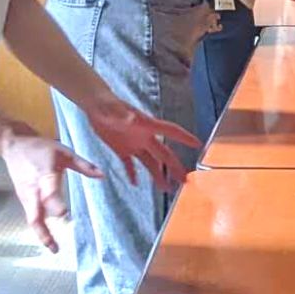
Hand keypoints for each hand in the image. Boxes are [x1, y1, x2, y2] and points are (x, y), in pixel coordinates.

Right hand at [0, 127, 102, 252]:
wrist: (14, 145)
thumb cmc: (40, 148)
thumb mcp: (64, 152)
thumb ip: (83, 165)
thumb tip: (102, 175)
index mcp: (44, 175)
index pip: (48, 192)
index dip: (55, 203)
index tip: (64, 214)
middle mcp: (32, 189)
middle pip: (34, 215)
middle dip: (43, 232)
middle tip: (54, 247)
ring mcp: (25, 196)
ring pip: (31, 219)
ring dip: (41, 234)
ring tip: (54, 247)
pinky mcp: (23, 199)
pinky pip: (31, 216)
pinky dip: (38, 227)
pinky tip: (47, 237)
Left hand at [81, 97, 199, 186]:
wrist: (96, 105)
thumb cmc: (107, 104)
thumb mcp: (114, 109)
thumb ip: (123, 115)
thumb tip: (132, 119)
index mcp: (147, 125)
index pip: (171, 131)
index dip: (185, 138)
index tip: (198, 144)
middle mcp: (145, 136)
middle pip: (164, 153)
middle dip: (174, 167)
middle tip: (184, 180)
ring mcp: (134, 144)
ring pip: (150, 162)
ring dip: (158, 175)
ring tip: (166, 188)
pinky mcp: (122, 149)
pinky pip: (130, 164)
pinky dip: (132, 174)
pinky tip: (135, 183)